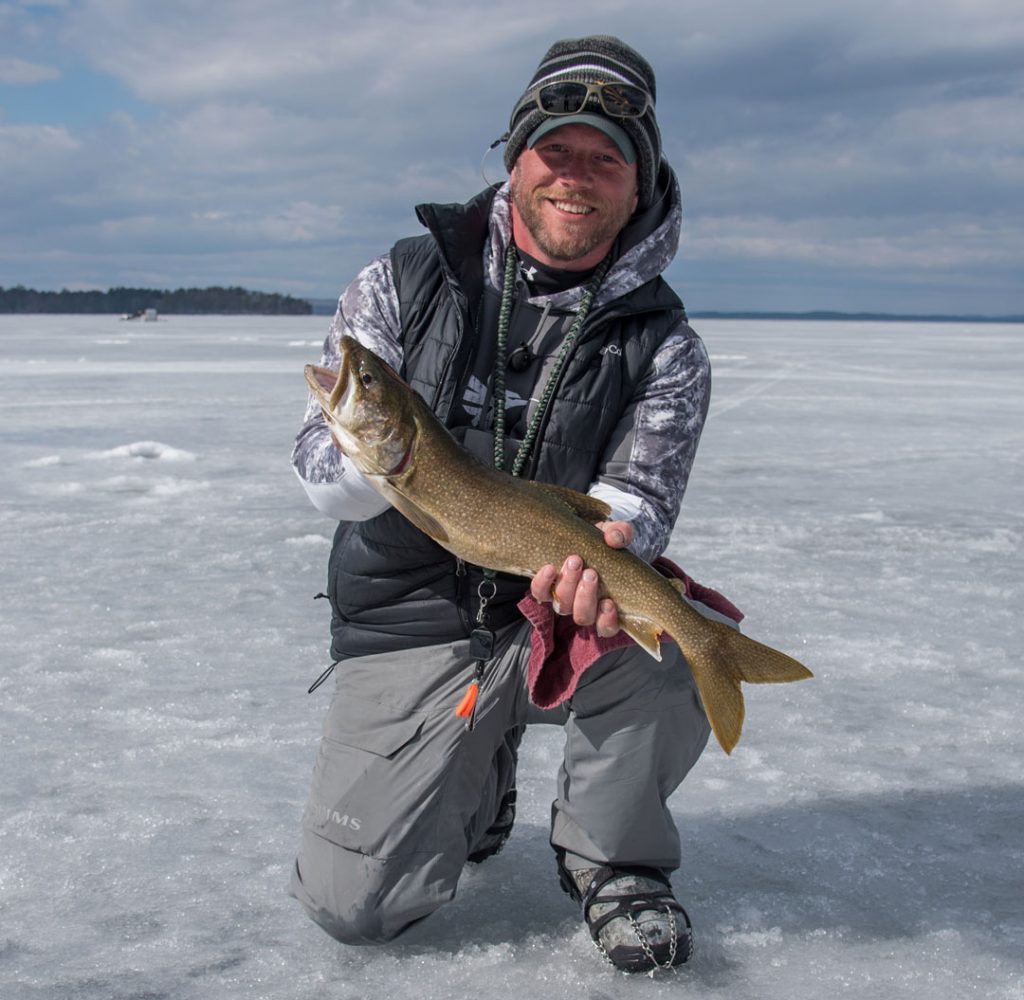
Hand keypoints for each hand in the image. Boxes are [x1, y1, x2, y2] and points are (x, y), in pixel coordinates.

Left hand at [529, 521, 632, 636]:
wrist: (581, 537)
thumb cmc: (603, 543)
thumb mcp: (615, 535)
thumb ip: (621, 534)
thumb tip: (615, 539)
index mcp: (605, 604)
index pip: (607, 627)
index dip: (607, 620)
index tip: (608, 602)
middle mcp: (582, 607)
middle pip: (583, 616)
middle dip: (586, 596)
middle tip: (591, 572)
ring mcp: (563, 599)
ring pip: (562, 606)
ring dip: (568, 586)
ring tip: (574, 561)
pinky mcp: (545, 588)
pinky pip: (540, 593)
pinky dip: (543, 583)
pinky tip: (549, 568)